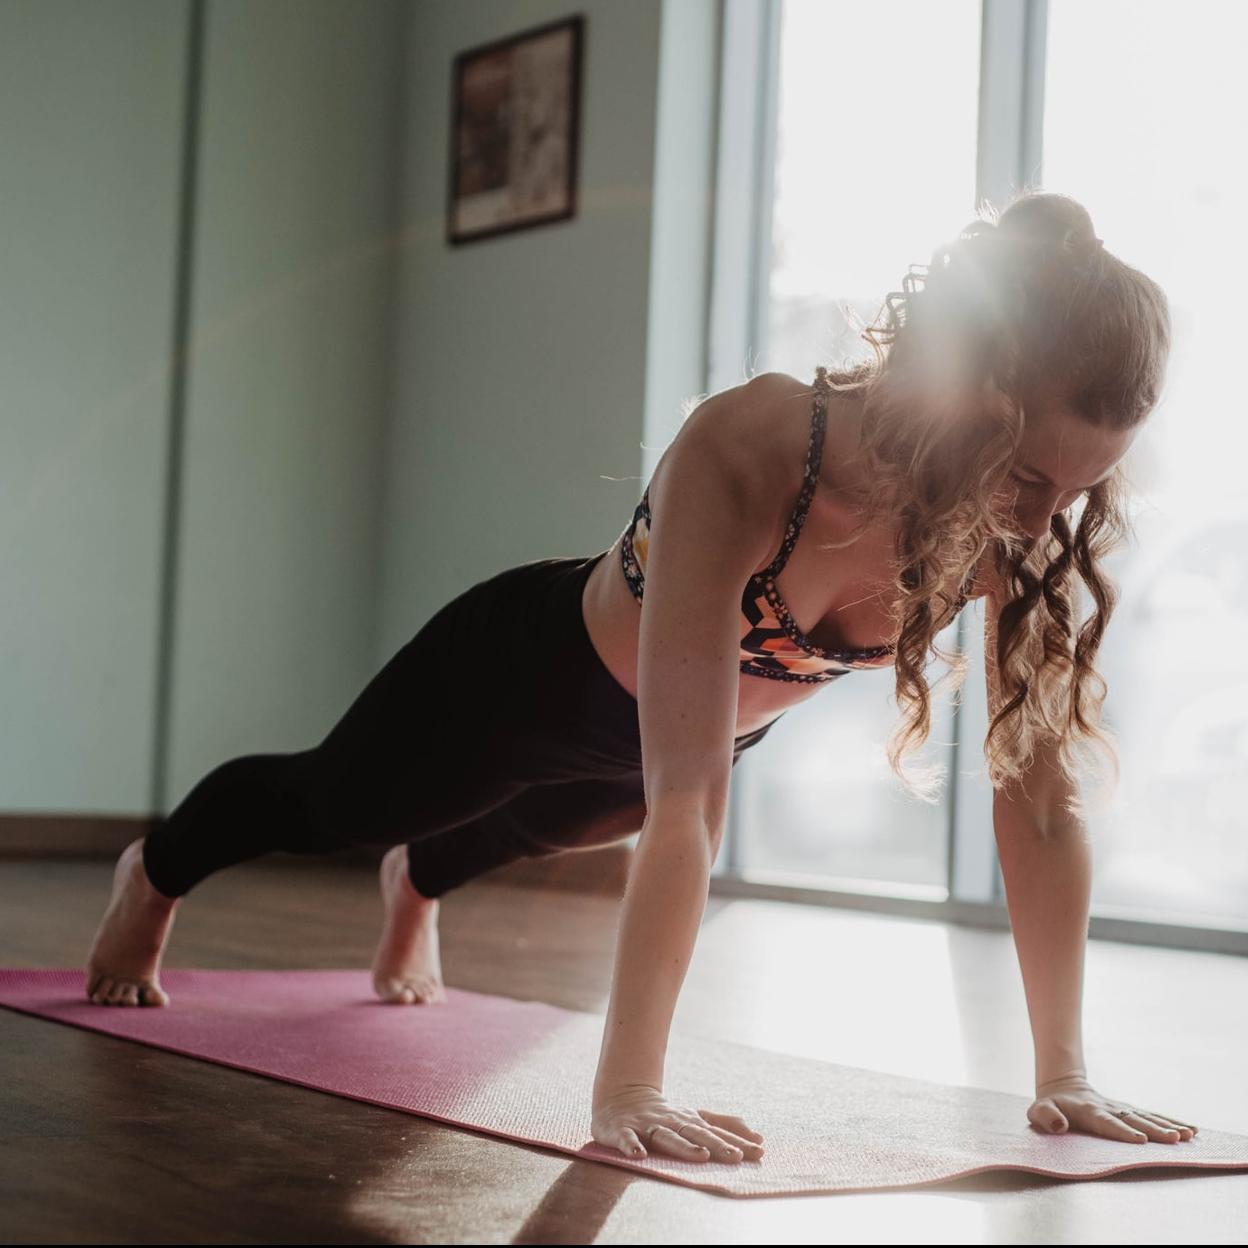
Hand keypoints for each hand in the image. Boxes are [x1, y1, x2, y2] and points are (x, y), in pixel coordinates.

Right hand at [591, 1084, 764, 1163]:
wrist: (621, 1098)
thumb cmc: (665, 1116)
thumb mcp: (695, 1119)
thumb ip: (725, 1126)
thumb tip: (758, 1138)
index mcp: (689, 1121)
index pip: (716, 1132)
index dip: (736, 1142)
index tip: (759, 1151)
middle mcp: (671, 1122)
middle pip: (696, 1133)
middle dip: (716, 1144)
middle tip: (736, 1157)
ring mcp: (647, 1126)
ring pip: (667, 1136)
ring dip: (684, 1146)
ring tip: (701, 1156)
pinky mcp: (622, 1130)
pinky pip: (627, 1138)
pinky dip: (632, 1146)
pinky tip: (640, 1155)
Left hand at [1029, 1073, 1198, 1143]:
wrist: (1062, 1086)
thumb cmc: (1050, 1105)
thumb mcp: (1038, 1111)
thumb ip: (1046, 1116)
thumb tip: (1059, 1126)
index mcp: (1089, 1112)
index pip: (1107, 1123)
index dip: (1122, 1131)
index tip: (1140, 1141)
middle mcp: (1110, 1109)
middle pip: (1134, 1120)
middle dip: (1155, 1130)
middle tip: (1175, 1139)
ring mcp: (1122, 1109)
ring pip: (1148, 1117)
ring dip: (1168, 1126)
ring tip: (1189, 1134)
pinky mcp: (1130, 1111)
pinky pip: (1153, 1117)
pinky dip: (1172, 1122)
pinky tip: (1191, 1130)